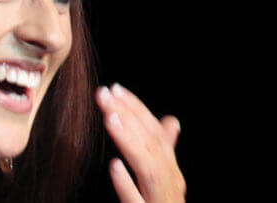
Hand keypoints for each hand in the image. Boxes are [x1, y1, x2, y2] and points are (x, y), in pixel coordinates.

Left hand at [96, 83, 185, 202]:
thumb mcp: (162, 181)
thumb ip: (163, 152)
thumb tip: (171, 121)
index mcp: (171, 175)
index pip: (155, 135)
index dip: (137, 110)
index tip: (114, 88)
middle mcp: (171, 186)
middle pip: (152, 146)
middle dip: (129, 116)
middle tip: (105, 93)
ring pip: (149, 169)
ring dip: (130, 141)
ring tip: (111, 118)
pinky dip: (128, 185)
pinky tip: (114, 167)